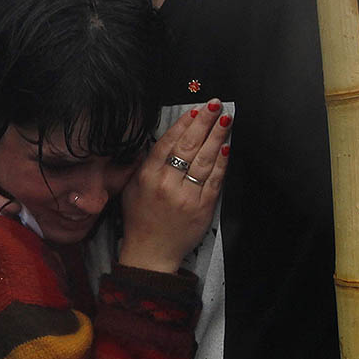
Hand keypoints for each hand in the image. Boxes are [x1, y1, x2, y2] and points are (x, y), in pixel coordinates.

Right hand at [118, 99, 231, 273]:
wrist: (150, 252)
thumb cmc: (140, 220)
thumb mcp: (131, 187)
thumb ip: (145, 163)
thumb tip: (164, 138)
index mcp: (147, 176)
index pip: (168, 142)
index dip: (184, 124)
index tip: (195, 110)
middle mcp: (166, 184)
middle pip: (189, 146)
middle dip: (204, 123)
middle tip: (215, 106)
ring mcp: (186, 196)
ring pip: (204, 160)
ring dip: (217, 137)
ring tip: (224, 120)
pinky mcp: (202, 208)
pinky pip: (214, 181)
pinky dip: (221, 163)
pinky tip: (226, 148)